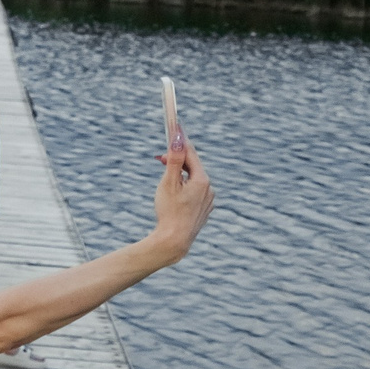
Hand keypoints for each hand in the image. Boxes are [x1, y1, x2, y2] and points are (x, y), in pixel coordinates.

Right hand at [151, 135, 213, 258]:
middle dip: (177, 161)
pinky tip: (174, 196)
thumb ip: (175, 160)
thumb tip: (178, 139)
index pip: (191, 154)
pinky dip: (184, 188)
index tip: (174, 128)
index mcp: (202, 180)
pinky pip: (195, 193)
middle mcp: (209, 189)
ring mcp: (208, 201)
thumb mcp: (169, 182)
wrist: (174, 241)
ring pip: (193, 181)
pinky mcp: (203, 211)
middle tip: (160, 159)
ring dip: (180, 175)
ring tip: (165, 181)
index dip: (181, 141)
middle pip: (193, 167)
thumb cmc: (169, 211)